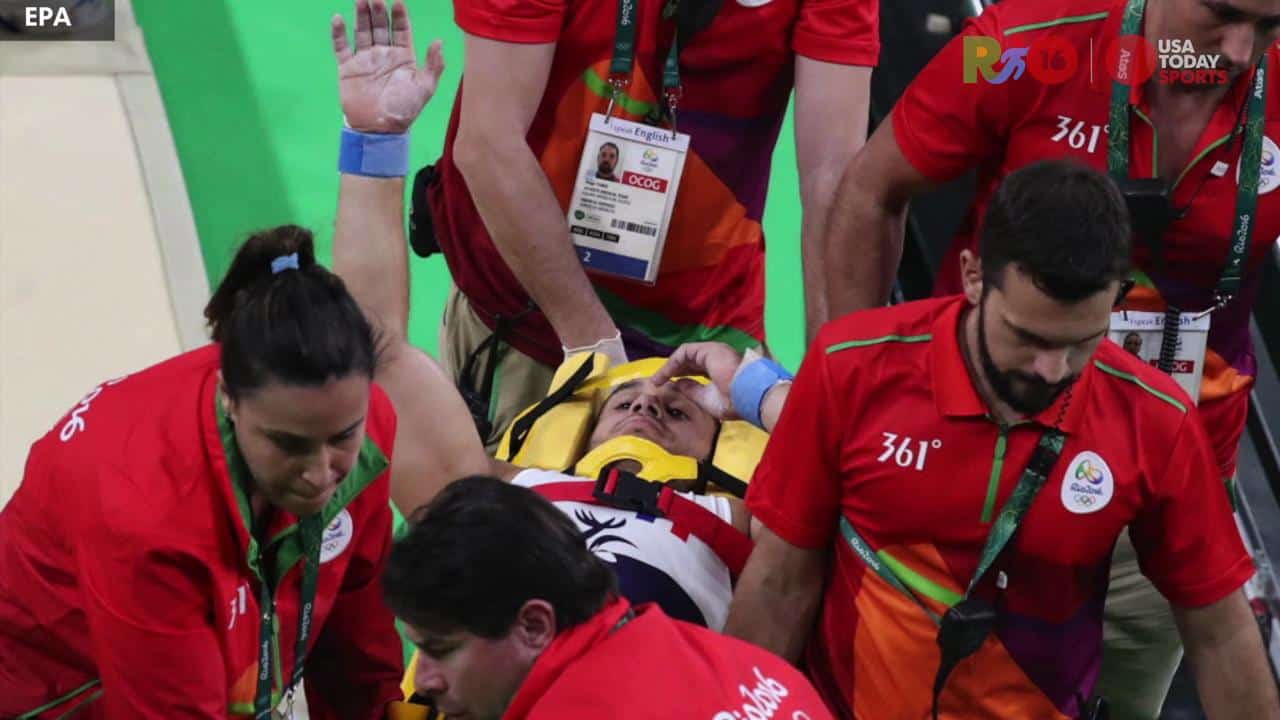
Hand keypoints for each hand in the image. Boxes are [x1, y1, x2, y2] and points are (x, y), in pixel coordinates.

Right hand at [331, 0, 443, 133]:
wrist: (379, 129)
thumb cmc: (404, 109)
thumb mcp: (425, 88)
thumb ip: (434, 65)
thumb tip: (439, 41)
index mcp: (403, 57)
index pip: (401, 30)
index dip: (400, 16)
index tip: (398, 2)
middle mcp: (383, 54)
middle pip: (381, 26)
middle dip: (379, 11)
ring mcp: (364, 59)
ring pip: (362, 31)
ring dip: (361, 16)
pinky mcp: (347, 67)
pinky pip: (341, 47)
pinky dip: (339, 33)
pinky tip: (338, 18)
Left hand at [651, 342, 744, 417]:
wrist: (750, 397)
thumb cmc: (735, 402)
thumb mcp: (708, 399)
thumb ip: (693, 390)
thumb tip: (678, 384)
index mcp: (721, 369)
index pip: (698, 370)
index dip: (682, 376)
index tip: (669, 386)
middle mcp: (718, 358)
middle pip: (690, 361)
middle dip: (673, 370)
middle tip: (657, 382)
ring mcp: (714, 351)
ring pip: (685, 355)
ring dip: (669, 367)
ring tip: (656, 380)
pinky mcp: (709, 349)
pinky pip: (684, 352)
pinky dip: (672, 363)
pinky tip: (663, 375)